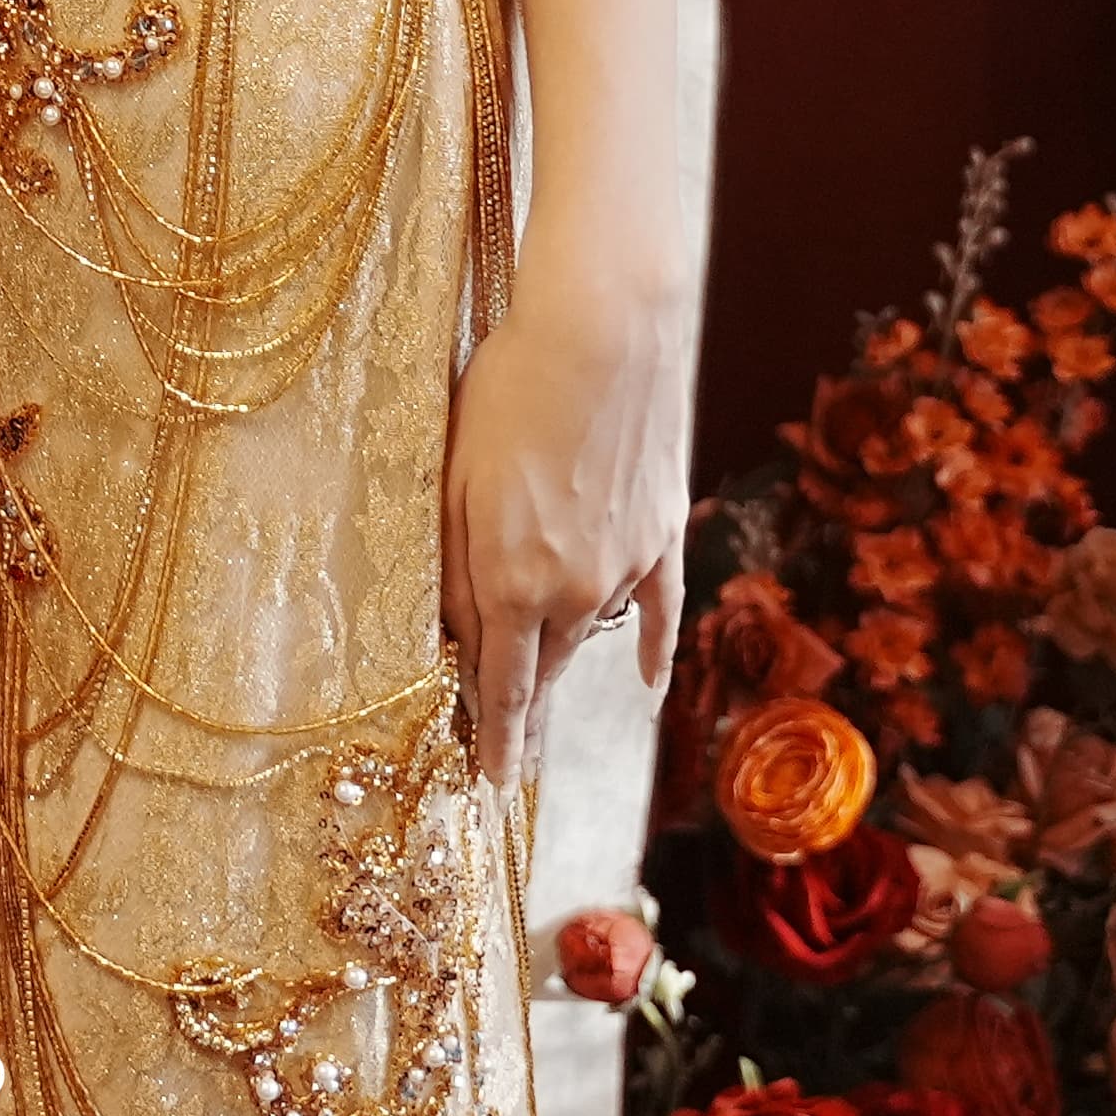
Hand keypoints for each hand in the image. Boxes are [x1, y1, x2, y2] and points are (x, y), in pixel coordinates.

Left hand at [439, 259, 697, 781]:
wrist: (603, 334)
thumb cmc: (508, 390)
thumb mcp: (453, 478)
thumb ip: (453, 566)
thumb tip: (456, 632)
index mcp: (510, 579)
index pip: (501, 685)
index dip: (495, 738)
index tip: (491, 781)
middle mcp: (573, 588)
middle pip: (543, 668)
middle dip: (521, 713)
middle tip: (507, 755)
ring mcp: (626, 565)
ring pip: (589, 635)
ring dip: (563, 664)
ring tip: (545, 699)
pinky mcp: (662, 533)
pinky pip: (658, 609)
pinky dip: (650, 648)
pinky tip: (648, 681)